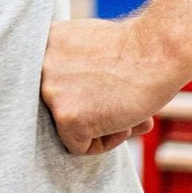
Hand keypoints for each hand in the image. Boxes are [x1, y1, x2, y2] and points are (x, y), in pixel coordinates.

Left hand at [41, 16, 184, 154]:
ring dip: (99, 125)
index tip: (96, 90)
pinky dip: (106, 142)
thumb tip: (77, 100)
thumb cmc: (133, 49)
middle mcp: (36, 66)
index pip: (49, 85)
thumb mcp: (89, 47)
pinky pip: (79, 147)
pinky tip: (124, 121)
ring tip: (124, 106)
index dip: (77, 93)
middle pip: (58, 106)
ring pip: (68, 127)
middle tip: (117, 100)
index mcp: (41, 46)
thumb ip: (74, 69)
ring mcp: (49, 91)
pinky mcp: (66, 117)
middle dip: (89, 109)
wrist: (155, 52)